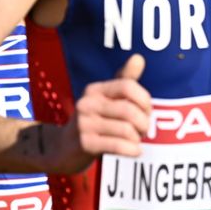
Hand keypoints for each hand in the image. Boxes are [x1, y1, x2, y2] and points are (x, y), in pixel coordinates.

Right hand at [50, 54, 150, 172]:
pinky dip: (132, 150)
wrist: (62, 149)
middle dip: (144, 122)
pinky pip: (118, 145)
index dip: (144, 100)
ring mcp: (84, 124)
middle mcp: (87, 104)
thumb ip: (124, 80)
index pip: (128, 86)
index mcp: (94, 90)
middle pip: (129, 110)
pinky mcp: (84, 144)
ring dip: (138, 138)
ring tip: (136, 141)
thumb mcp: (106, 99)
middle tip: (144, 130)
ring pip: (126, 130)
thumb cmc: (93, 121)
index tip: (147, 111)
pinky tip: (135, 151)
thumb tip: (139, 57)